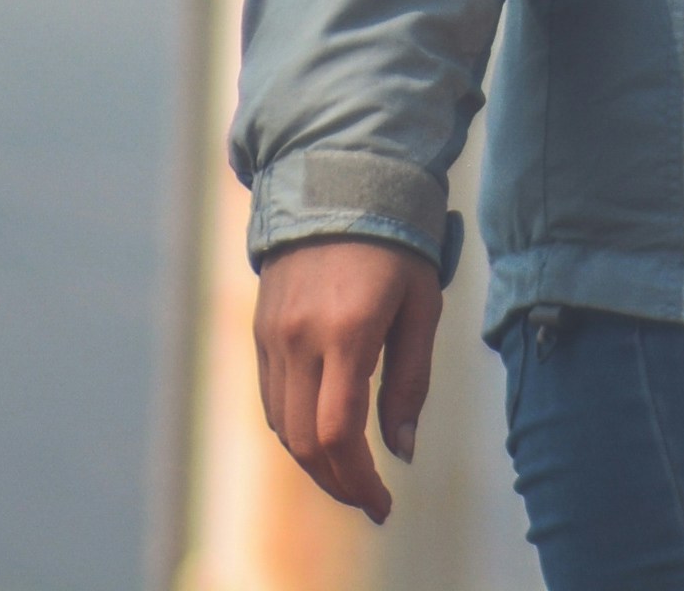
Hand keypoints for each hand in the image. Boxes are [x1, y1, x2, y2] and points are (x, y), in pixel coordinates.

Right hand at [253, 239, 443, 523]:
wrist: (338, 180)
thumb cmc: (397, 243)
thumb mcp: (422, 306)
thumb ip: (410, 381)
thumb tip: (403, 450)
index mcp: (347, 331)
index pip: (339, 432)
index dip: (359, 479)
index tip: (384, 503)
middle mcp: (299, 337)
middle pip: (305, 441)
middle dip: (338, 482)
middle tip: (371, 499)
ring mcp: (272, 334)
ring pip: (283, 426)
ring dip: (315, 463)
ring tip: (351, 476)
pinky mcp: (261, 330)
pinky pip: (272, 399)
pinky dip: (295, 431)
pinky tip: (324, 438)